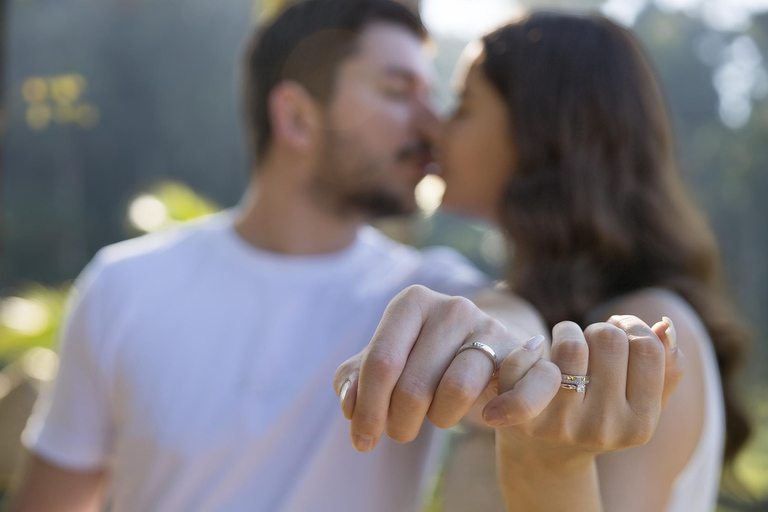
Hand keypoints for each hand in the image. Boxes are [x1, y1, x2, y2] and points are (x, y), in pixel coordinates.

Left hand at [333, 285, 527, 451]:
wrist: (491, 349)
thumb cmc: (427, 359)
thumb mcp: (388, 362)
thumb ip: (357, 378)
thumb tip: (349, 404)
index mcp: (412, 302)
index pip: (381, 362)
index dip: (368, 409)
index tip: (361, 440)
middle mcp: (452, 307)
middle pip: (413, 385)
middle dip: (399, 423)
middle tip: (400, 430)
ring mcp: (491, 328)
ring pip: (456, 391)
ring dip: (440, 420)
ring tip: (436, 418)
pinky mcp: (525, 353)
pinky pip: (520, 392)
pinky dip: (506, 413)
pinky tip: (491, 418)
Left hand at [489, 315, 684, 465]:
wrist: (545, 456)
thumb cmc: (599, 414)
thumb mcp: (639, 400)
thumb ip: (666, 367)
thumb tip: (663, 326)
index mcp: (639, 425)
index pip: (648, 349)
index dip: (632, 327)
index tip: (620, 329)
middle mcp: (602, 428)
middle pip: (609, 340)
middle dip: (599, 328)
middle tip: (591, 342)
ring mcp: (561, 424)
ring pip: (571, 346)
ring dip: (567, 331)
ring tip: (566, 342)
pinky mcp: (524, 418)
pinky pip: (524, 363)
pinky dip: (529, 348)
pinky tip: (535, 352)